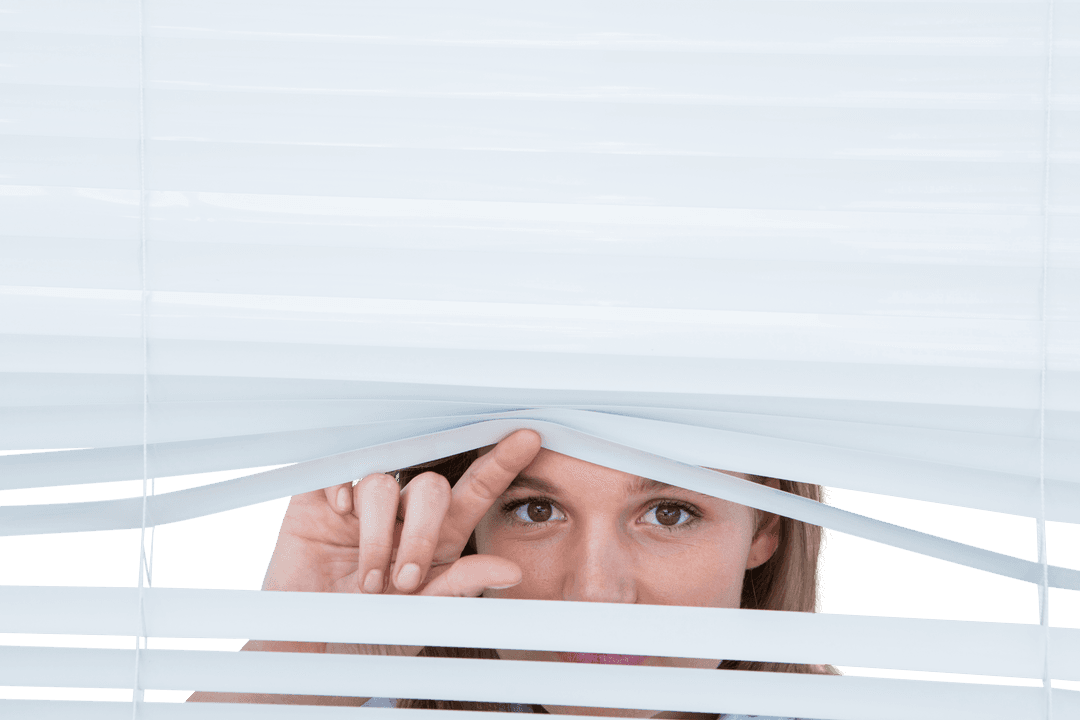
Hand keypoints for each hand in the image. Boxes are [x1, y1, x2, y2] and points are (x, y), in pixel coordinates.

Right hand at [259, 428, 542, 655]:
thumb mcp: (418, 617)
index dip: (501, 463)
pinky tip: (339, 519)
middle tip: (406, 579)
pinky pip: (339, 472)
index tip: (529, 439)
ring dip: (379, 534)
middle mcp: (403, 514)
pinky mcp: (320, 501)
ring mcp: (361, 506)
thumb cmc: (365, 635)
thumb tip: (511, 570)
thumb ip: (459, 586)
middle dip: (423, 531)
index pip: (475, 490)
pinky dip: (342, 490)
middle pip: (430, 487)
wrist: (307, 649)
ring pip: (383, 483)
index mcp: (437, 537)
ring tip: (366, 582)